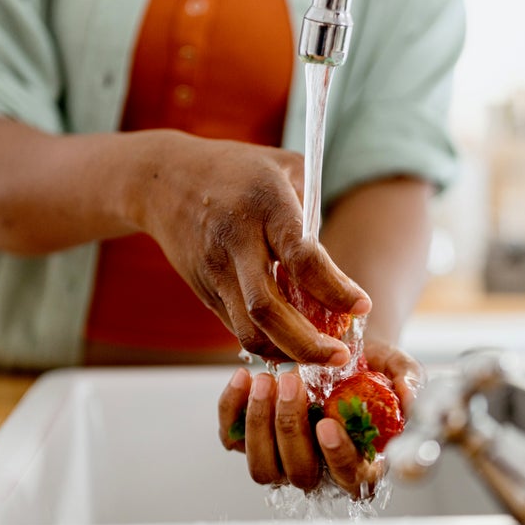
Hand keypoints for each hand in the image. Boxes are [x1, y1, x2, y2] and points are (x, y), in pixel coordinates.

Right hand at [136, 133, 369, 364]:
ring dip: (287, 352)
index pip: (301, 257)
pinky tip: (293, 344)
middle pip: (267, 308)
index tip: (362, 306)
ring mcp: (215, 271)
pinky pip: (238, 328)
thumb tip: (338, 266)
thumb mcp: (284, 168)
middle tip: (341, 356)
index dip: (334, 288)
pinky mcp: (205, 291)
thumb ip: (314, 212)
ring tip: (321, 357)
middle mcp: (235, 242)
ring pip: (248, 330)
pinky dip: (269, 343)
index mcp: (264, 205)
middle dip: (307, 342)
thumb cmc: (238, 170)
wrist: (163, 180)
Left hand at [217, 343, 423, 498]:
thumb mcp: (398, 368)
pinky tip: (243, 378)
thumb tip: (410, 399)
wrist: (337, 351)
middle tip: (292, 382)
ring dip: (259, 425)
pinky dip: (231, 410)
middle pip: (299, 474)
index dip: (338, 457)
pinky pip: (232, 439)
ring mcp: (283, 460)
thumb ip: (409, 382)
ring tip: (266, 380)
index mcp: (361, 464)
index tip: (327, 424)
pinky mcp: (251, 441)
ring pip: (262, 467)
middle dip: (291, 428)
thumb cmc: (372, 369)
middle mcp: (320, 470)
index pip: (351, 478)